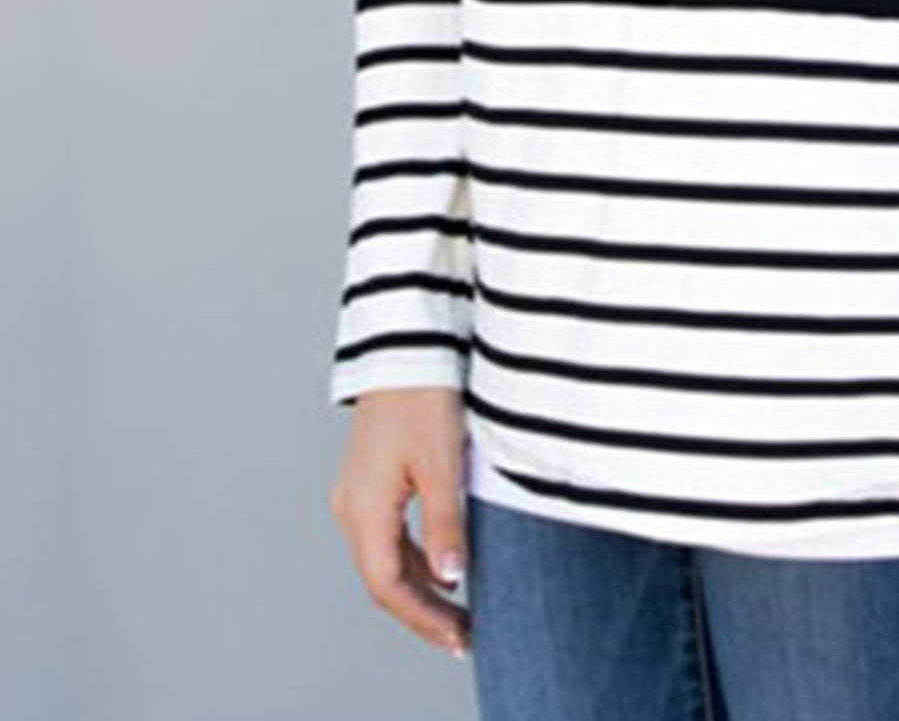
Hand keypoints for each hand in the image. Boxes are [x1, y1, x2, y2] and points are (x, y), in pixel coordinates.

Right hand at [329, 386, 471, 657]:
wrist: (408, 344)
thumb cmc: (424, 395)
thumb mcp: (443, 461)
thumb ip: (446, 522)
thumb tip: (452, 576)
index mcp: (364, 507)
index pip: (388, 585)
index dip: (423, 618)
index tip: (459, 637)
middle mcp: (352, 505)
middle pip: (384, 577)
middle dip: (423, 610)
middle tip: (464, 634)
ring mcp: (358, 491)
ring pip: (385, 557)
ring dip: (419, 586)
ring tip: (458, 610)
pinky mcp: (371, 476)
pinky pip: (388, 534)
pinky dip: (414, 557)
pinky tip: (443, 565)